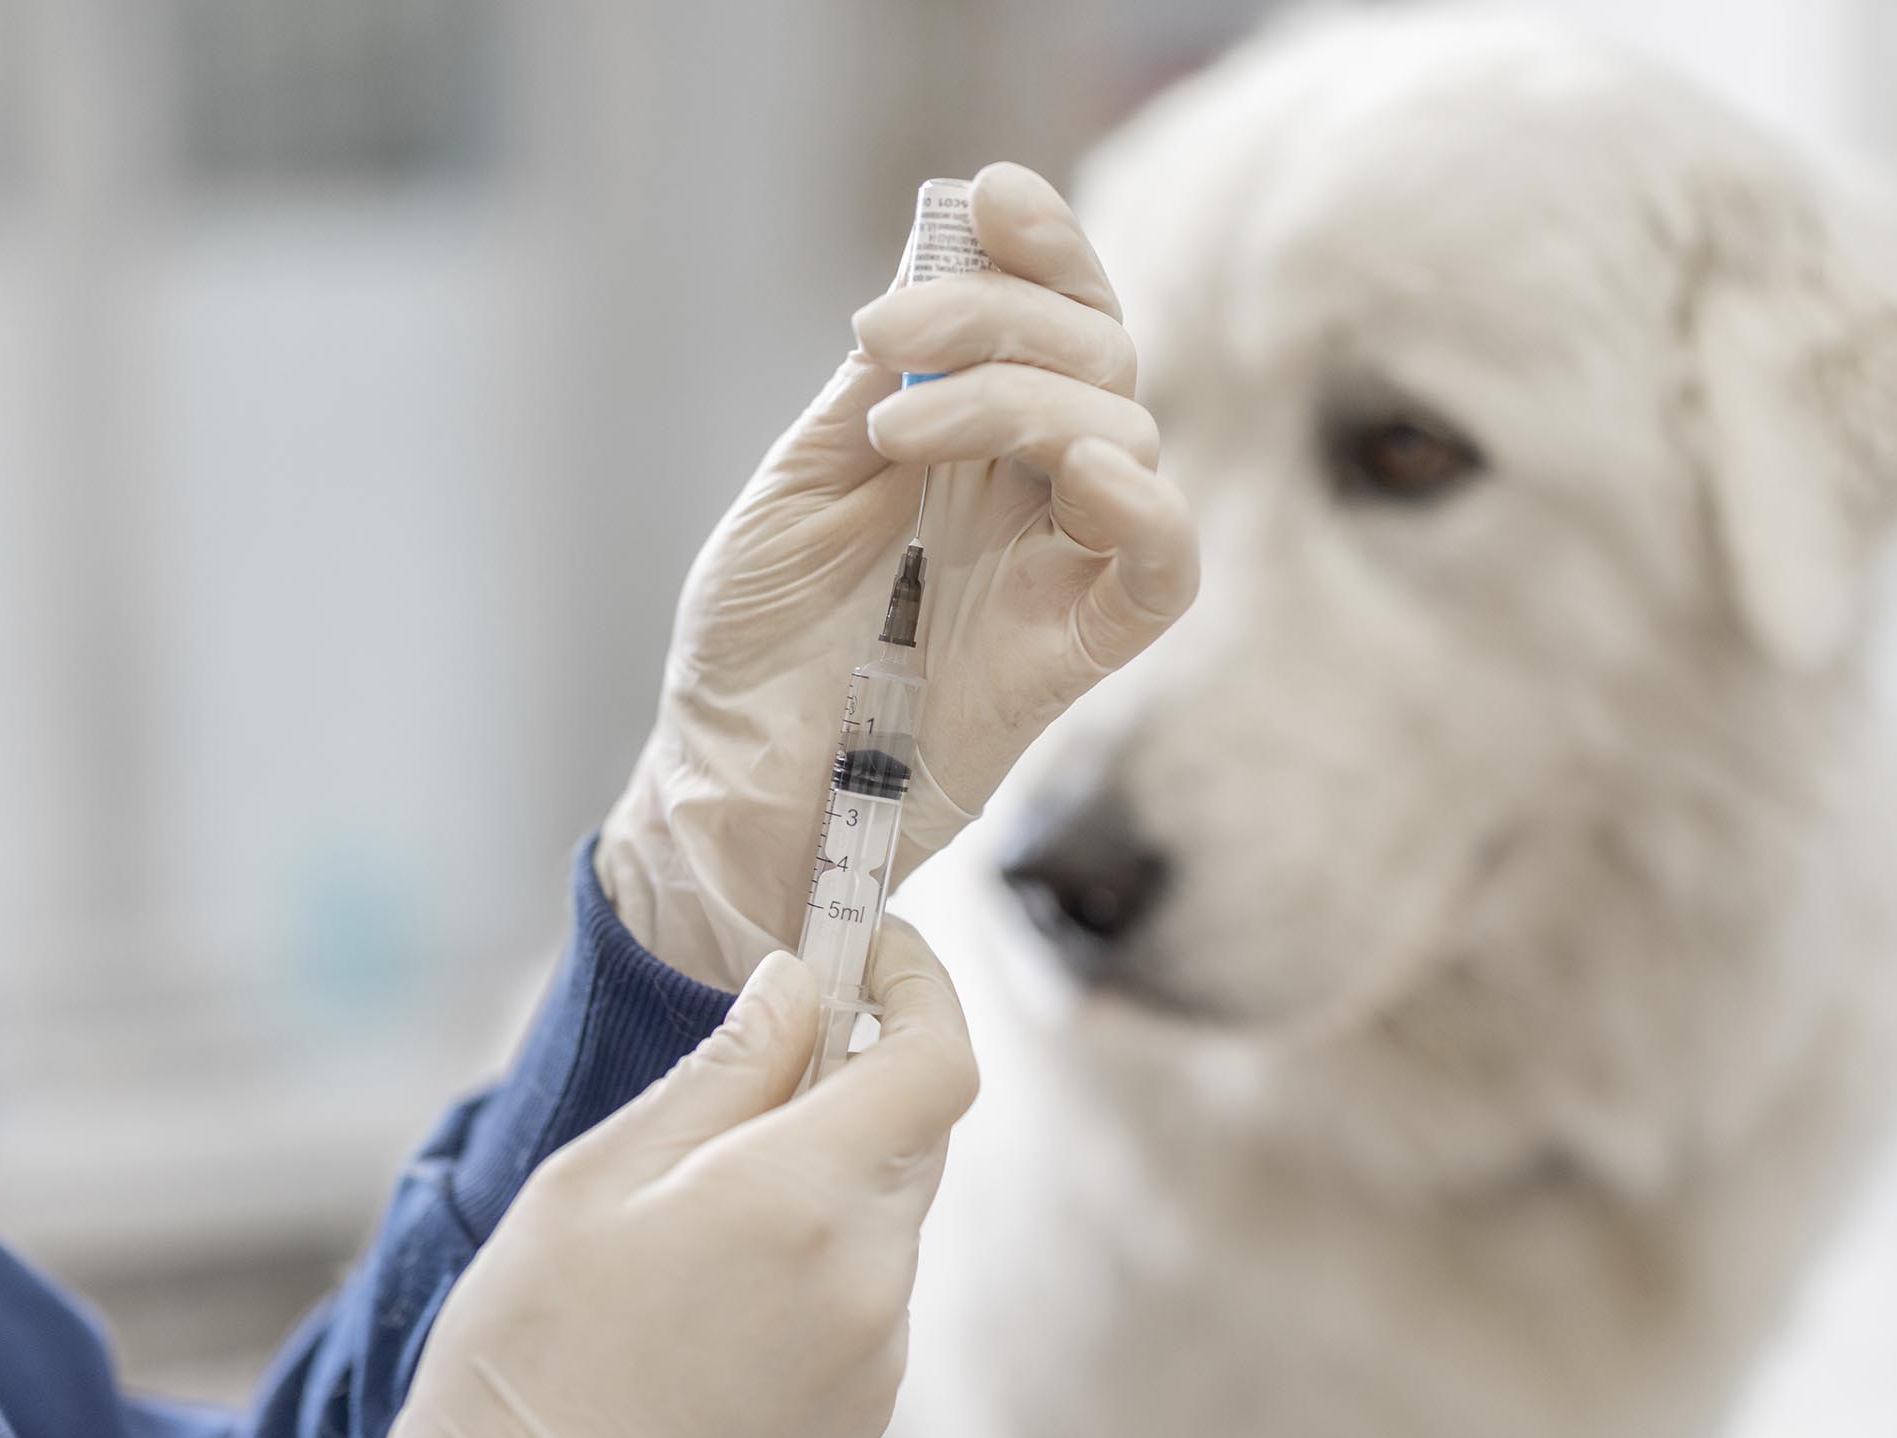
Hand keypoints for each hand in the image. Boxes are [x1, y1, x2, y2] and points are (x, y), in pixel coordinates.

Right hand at [386, 919, 975, 1437]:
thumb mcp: (598, 1179)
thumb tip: (798, 985)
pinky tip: (723, 1278)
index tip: (872, 945)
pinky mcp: (868, 1406)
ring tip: (709, 1198)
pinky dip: (823, 1249)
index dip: (920, 983)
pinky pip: (872, 1285)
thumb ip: (723, 1071)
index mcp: (801, 1198)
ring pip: (892, 1208)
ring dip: (833, 1169)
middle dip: (862, 1071)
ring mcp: (877, 1351)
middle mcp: (867, 1276)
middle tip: (771, 1051)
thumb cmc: (532, 1354)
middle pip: (919, 1128)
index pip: (938, 1058)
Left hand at [598, 161, 1198, 987]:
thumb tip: (938, 264)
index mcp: (971, 439)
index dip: (1043, 248)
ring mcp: (1063, 565)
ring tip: (900, 434)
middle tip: (893, 331)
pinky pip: (1163, 565)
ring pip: (1126, 433)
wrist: (732, 782)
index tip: (991, 197)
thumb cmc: (756, 643)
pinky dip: (1142, 507)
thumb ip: (878, 385)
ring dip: (1022, 399)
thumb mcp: (799, 483)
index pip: (1052, 318)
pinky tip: (1081, 477)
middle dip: (1002, 313)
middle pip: (1095, 356)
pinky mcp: (1082, 647)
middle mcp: (1033, 491)